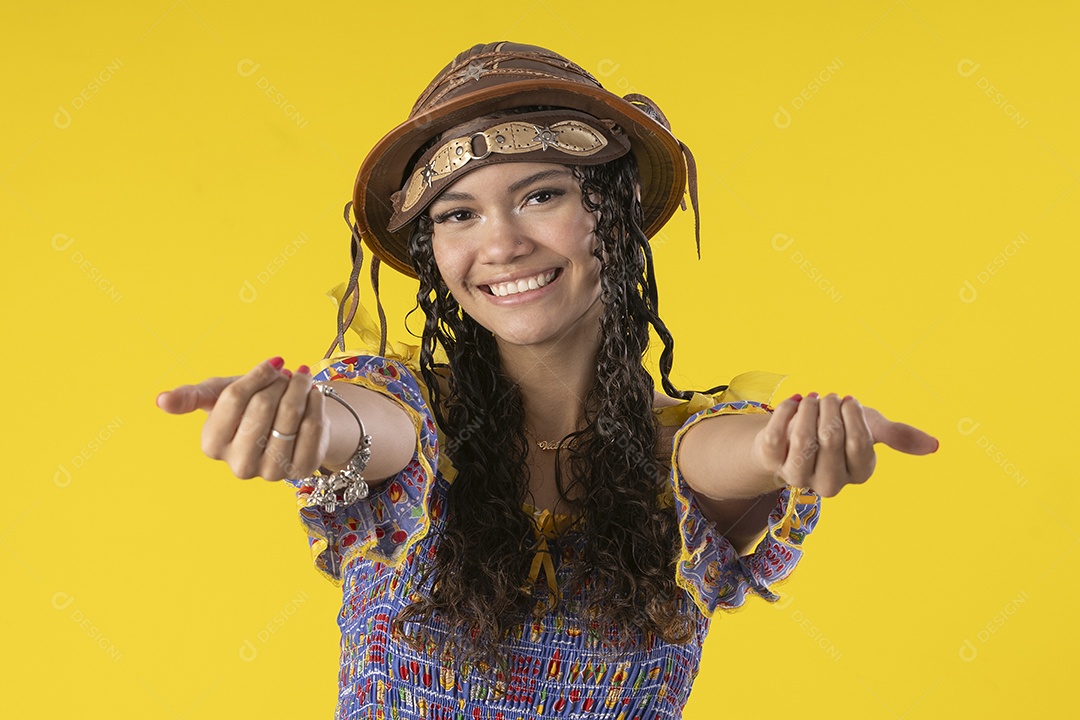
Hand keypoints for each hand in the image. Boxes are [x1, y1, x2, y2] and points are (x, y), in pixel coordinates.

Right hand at [155, 357, 328, 480]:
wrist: (288, 425)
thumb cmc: (248, 407)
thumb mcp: (218, 395)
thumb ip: (191, 397)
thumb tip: (160, 400)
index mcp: (212, 445)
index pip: (234, 398)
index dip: (256, 376)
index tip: (272, 364)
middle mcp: (239, 465)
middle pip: (263, 406)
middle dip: (279, 382)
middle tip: (287, 374)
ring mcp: (271, 472)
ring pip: (290, 417)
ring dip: (299, 388)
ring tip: (301, 379)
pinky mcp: (301, 470)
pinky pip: (313, 429)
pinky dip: (316, 404)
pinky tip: (314, 394)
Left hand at [751, 392, 937, 496]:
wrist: (793, 435)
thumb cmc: (838, 430)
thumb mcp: (871, 429)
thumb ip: (899, 436)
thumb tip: (935, 445)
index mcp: (858, 474)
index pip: (859, 442)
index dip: (852, 414)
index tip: (848, 402)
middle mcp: (829, 483)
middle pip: (830, 437)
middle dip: (830, 407)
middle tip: (828, 398)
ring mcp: (798, 476)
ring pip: (802, 438)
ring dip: (808, 408)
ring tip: (812, 400)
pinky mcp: (772, 463)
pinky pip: (776, 432)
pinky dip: (786, 409)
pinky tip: (795, 402)